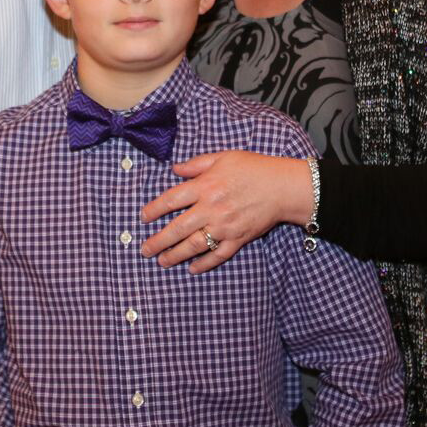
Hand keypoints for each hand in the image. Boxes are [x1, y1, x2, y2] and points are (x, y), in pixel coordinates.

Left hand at [138, 151, 313, 272]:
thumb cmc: (254, 168)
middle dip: (158, 241)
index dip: (154, 210)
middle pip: (178, 228)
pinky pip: (217, 255)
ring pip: (194, 245)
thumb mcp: (223, 157)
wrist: (282, 186)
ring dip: (175, 255)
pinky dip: (204, 264)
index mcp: (205, 186)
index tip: (144, 217)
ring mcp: (225, 226)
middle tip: (145, 250)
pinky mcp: (238, 239)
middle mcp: (211, 208)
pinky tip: (192, 268)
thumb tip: (174, 169)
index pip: (172, 200)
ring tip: (162, 261)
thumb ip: (196, 164)